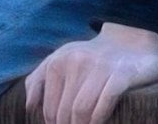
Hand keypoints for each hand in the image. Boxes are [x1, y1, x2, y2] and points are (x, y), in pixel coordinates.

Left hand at [22, 23, 157, 123]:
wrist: (127, 42)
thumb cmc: (88, 58)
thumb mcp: (59, 60)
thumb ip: (38, 80)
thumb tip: (30, 107)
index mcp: (57, 62)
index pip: (49, 107)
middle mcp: (76, 62)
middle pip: (65, 111)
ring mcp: (99, 68)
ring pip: (82, 109)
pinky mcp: (121, 74)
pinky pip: (105, 101)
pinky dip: (99, 118)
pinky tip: (97, 123)